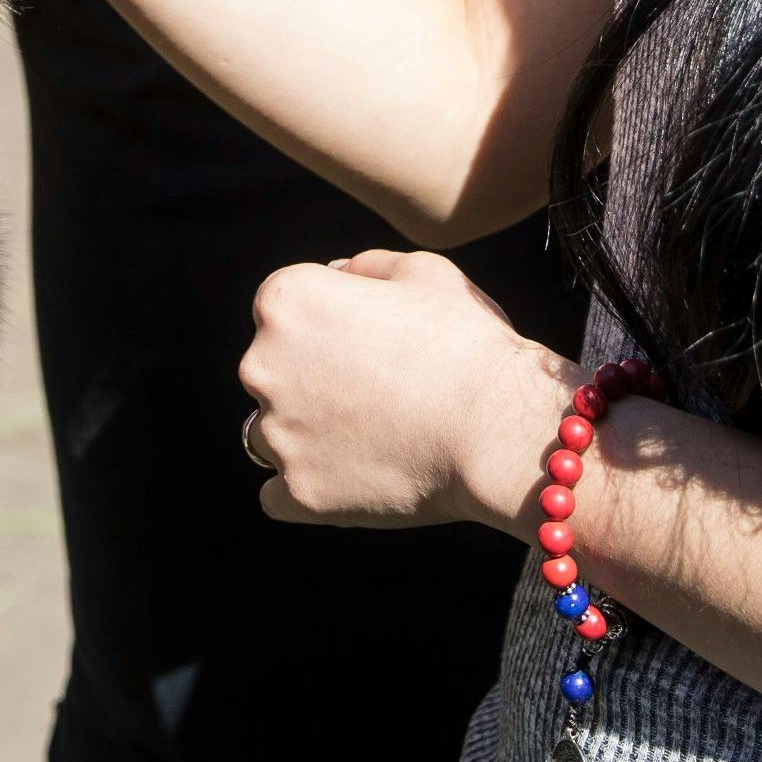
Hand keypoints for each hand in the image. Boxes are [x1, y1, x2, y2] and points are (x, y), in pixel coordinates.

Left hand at [239, 249, 580, 533]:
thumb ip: (365, 267)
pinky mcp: (299, 493)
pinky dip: (308, 486)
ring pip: (273, 432)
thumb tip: (336, 277)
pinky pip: (277, 495)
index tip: (372, 338)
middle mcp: (262, 365)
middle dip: (312, 376)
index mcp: (286, 301)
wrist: (499, 430)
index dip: (331, 320)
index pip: (284, 307)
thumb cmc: (467, 342)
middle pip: (272, 369)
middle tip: (379, 388)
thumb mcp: (423, 271)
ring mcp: (278, 436)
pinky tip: (350, 478)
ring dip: (308, 432)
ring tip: (372, 436)